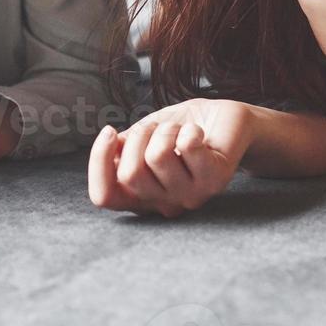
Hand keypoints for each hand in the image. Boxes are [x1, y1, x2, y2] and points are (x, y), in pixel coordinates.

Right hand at [88, 99, 247, 217]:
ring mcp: (190, 196)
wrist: (226, 121)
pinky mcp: (214, 180)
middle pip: (129, 174)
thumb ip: (122, 148)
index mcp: (142, 198)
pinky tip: (199, 133)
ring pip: (157, 157)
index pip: (104, 197)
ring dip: (166, 129)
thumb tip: (108, 148)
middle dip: (138, 136)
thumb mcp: (142, 137)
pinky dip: (189, 129)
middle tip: (156, 127)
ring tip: (180, 130)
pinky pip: (186, 147)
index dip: (99, 162)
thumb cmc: (181, 129)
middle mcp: (164, 204)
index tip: (110, 131)